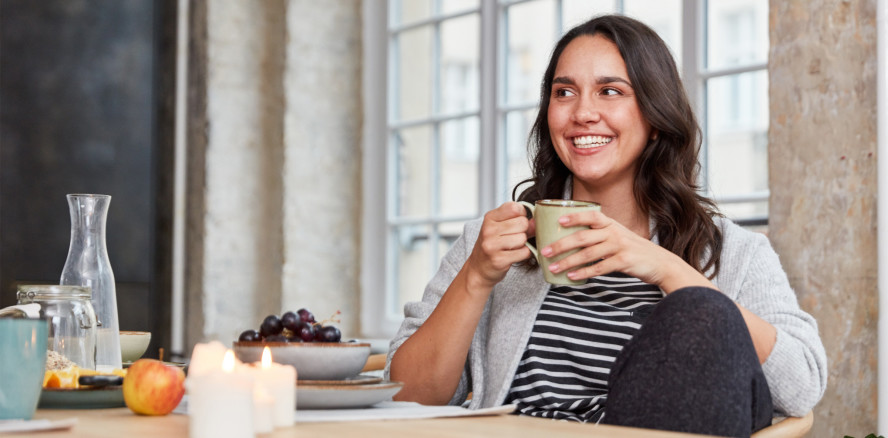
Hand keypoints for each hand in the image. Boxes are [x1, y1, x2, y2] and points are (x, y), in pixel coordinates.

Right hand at [464, 202, 533, 290]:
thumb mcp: (500, 227)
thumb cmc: (492, 245)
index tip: (516, 222)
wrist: (478, 268)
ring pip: (523, 238)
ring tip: (512, 247)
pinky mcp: (499, 260)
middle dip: (523, 231)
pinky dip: (523, 254)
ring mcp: (492, 245)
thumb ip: (518, 221)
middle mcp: (489, 230)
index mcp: (490, 218)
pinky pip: (524, 252)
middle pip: (522, 223)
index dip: (521, 215)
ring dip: (522, 244)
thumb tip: (536, 222)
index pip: (515, 208)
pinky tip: (513, 255)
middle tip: (514, 237)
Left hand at [542, 210, 710, 292]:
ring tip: (554, 267)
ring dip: (568, 261)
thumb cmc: (633, 250)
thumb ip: (599, 235)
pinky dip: (584, 272)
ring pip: (588, 254)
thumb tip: (571, 239)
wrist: (660, 263)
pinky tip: (572, 276)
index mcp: (611, 224)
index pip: (591, 216)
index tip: (559, 221)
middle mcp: (614, 233)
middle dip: (561, 244)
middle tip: (545, 251)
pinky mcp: (624, 262)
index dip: (575, 216)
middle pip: (583, 237)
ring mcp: (619, 247)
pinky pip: (599, 268)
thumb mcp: (618, 236)